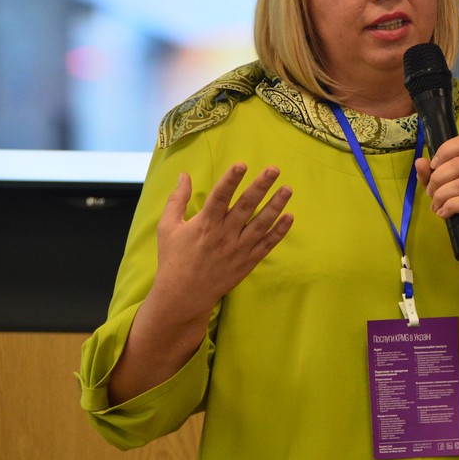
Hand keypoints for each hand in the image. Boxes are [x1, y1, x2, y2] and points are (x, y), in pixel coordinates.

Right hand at [150, 163, 293, 323]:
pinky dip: (280, 231)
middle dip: (261, 186)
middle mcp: (224, 234)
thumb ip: (177, 200)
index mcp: (205, 223)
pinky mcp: (248, 261)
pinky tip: (290, 217)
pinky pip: (267, 244)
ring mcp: (238, 248)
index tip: (242, 164)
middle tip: (274, 169)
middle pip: (246, 206)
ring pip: (261, 223)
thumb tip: (183, 175)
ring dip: (276, 205)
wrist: (184, 295)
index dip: (231, 180)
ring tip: (287, 189)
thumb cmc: (174, 258)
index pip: (220, 196)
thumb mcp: (168, 227)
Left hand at [414, 136, 458, 267]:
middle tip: (431, 194)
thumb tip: (419, 162)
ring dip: (440, 197)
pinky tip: (445, 214)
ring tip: (436, 207)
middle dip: (437, 180)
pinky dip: (449, 207)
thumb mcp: (444, 189)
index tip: (433, 167)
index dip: (444, 152)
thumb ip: (430, 175)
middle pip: (457, 164)